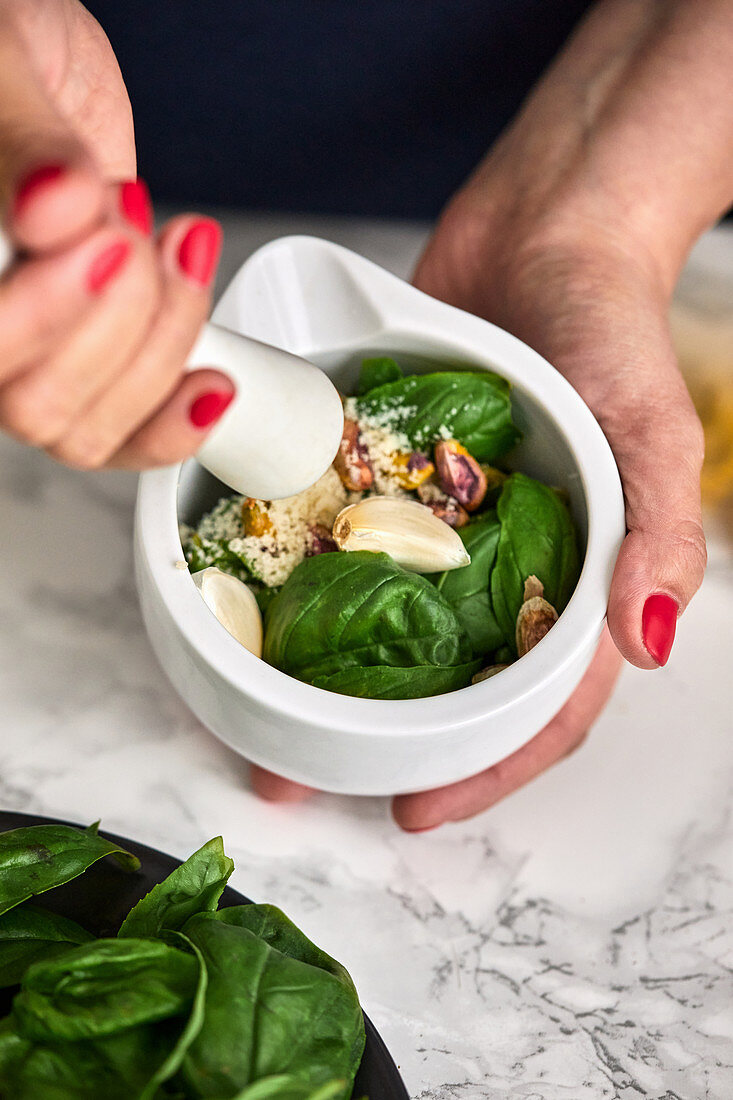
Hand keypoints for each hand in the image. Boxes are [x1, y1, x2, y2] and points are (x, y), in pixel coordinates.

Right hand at [0, 0, 232, 469]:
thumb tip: (56, 207)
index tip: (106, 236)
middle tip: (132, 220)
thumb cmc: (3, 55)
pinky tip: (212, 380)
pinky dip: (178, 419)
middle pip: (38, 407)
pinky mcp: (93, 360)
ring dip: (161, 342)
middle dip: (121, 316)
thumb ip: (23, 144)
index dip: (47, 316)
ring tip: (175, 247)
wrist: (36, 65)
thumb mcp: (2, 66)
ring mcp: (34, 356)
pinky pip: (124, 436)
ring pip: (89, 430)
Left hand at [250, 209, 703, 827]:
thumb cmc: (614, 323)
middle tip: (307, 777)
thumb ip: (657, 532)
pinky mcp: (391, 473)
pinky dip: (311, 578)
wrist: (547, 225)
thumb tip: (649, 642)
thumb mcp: (652, 427)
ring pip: (388, 623)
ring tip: (261, 714)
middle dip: (387, 743)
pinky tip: (262, 602)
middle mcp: (506, 563)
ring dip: (332, 676)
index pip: (541, 704)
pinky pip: (348, 539)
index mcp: (576, 577)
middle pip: (451, 682)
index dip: (487, 768)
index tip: (414, 811)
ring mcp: (443, 523)